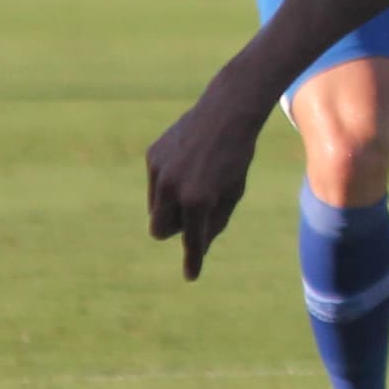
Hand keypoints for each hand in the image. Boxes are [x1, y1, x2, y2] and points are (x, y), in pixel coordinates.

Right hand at [146, 81, 270, 278]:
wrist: (226, 113)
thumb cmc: (236, 157)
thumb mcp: (233, 193)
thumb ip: (214, 222)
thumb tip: (197, 245)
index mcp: (198, 200)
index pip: (191, 239)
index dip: (193, 260)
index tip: (191, 275)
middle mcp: (173, 188)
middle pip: (159, 230)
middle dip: (173, 229)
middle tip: (194, 215)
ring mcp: (159, 171)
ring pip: (154, 207)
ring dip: (171, 206)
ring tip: (196, 182)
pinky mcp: (152, 156)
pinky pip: (156, 183)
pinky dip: (169, 182)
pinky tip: (188, 163)